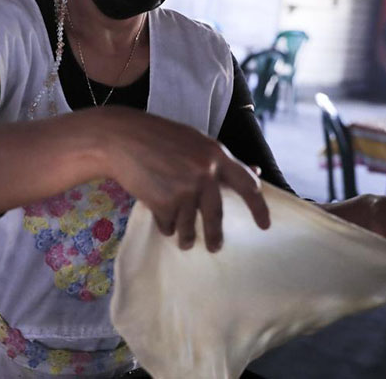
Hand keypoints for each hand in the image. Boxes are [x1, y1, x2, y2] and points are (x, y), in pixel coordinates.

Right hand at [97, 106, 268, 251]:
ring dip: (186, 236)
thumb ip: (220, 160)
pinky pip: (169, 223)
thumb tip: (254, 172)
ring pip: (190, 224)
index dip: (259, 208)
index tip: (264, 225)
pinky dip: (166, 224)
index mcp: (216, 155)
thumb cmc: (158, 137)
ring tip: (184, 242)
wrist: (121, 139)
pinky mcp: (164, 203)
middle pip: (216, 215)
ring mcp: (184, 190)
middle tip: (215, 248)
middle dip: (215, 236)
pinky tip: (160, 216)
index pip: (247, 186)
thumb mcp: (194, 141)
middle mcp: (205, 174)